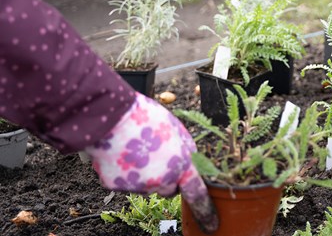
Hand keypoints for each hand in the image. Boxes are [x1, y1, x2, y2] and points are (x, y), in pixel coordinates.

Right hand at [85, 93, 218, 232]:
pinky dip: (124, 171)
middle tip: (158, 157)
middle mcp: (160, 181)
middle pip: (169, 190)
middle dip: (167, 178)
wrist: (109, 117)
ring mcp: (136, 186)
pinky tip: (121, 152)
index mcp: (181, 166)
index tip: (211, 225)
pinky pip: (124, 182)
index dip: (205, 211)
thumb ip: (186, 149)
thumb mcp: (177, 129)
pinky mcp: (114, 186)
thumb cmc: (146, 118)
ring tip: (137, 148)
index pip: (196, 194)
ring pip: (146, 186)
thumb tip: (190, 159)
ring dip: (145, 173)